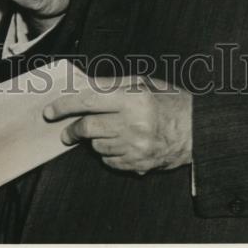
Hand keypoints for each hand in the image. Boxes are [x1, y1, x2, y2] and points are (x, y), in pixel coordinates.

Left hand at [44, 77, 192, 173]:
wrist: (197, 130)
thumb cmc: (169, 101)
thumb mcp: (143, 82)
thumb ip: (111, 84)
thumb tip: (82, 86)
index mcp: (133, 99)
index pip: (88, 101)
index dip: (65, 106)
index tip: (51, 110)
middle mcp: (133, 125)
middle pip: (88, 129)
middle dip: (73, 130)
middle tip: (68, 130)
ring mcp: (136, 148)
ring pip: (97, 147)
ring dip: (94, 140)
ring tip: (107, 131)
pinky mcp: (139, 165)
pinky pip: (110, 161)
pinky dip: (108, 153)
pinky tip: (120, 143)